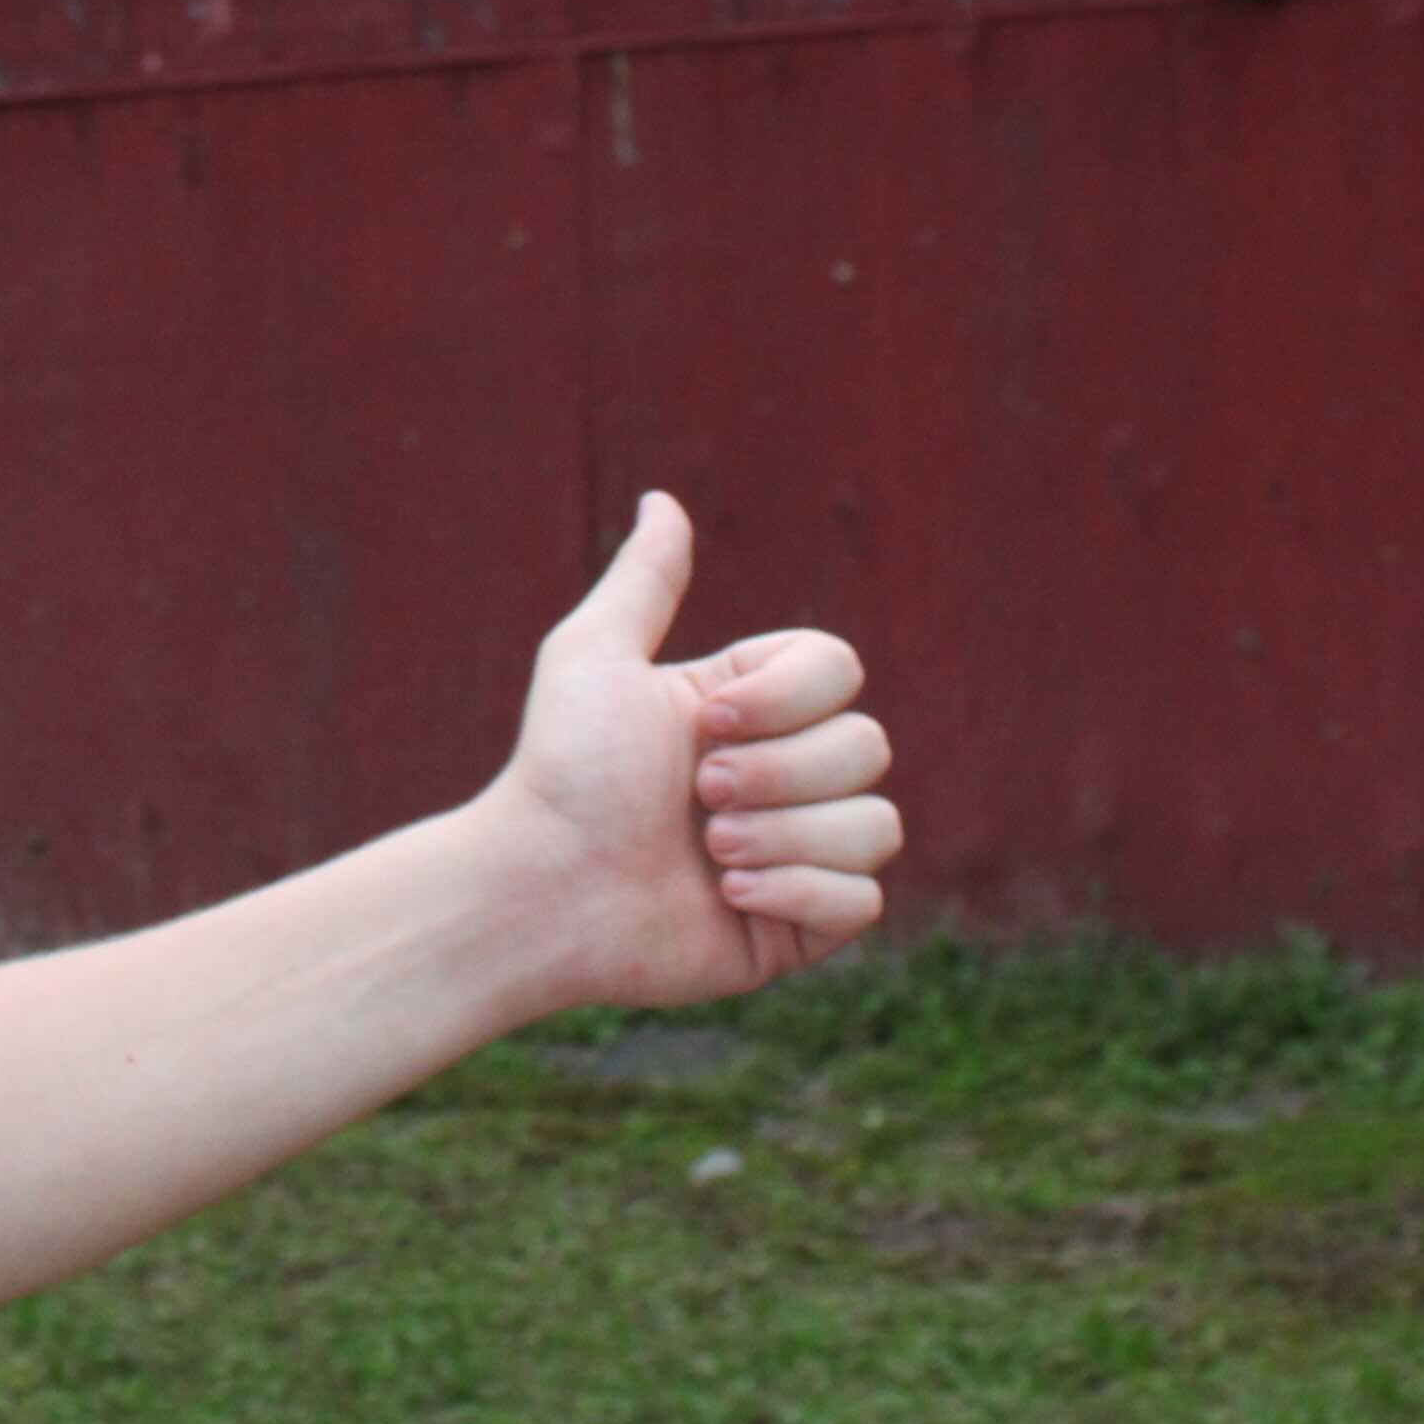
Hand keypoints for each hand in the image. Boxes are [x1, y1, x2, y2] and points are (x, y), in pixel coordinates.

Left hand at [471, 494, 896, 1010]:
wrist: (545, 889)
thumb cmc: (563, 773)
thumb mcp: (595, 657)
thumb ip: (645, 581)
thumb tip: (663, 500)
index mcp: (750, 710)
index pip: (840, 670)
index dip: (785, 698)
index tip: (703, 723)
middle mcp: (785, 776)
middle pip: (868, 746)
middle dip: (778, 774)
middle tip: (698, 796)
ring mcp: (799, 851)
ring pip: (877, 825)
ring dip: (785, 837)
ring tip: (708, 854)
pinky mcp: (801, 924)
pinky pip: (865, 900)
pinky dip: (798, 893)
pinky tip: (729, 899)